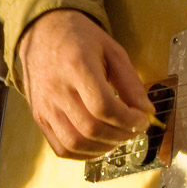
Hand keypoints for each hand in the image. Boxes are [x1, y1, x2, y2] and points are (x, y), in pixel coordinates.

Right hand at [17, 9, 155, 158]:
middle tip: (135, 129)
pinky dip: (84, 154)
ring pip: (74, 143)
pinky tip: (100, 144)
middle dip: (121, 135)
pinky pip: (60, 148)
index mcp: (76, 66)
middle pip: (90, 128)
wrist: (43, 33)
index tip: (144, 119)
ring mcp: (44, 107)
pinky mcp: (39, 118)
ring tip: (120, 136)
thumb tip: (147, 111)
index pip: (103, 106)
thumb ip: (130, 81)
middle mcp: (56, 90)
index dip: (128, 119)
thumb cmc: (81, 39)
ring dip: (104, 147)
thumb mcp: (112, 50)